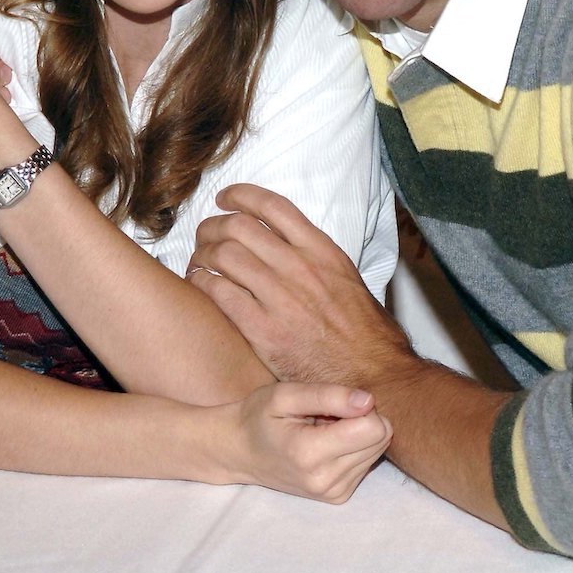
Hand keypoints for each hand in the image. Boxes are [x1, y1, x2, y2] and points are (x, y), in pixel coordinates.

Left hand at [188, 185, 413, 386]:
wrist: (373, 377)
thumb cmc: (367, 334)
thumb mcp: (348, 278)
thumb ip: (315, 257)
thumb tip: (288, 244)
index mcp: (321, 250)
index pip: (272, 206)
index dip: (240, 195)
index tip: (224, 198)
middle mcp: (299, 267)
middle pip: (239, 226)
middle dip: (213, 225)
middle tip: (204, 234)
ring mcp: (280, 298)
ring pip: (224, 255)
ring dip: (203, 254)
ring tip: (198, 261)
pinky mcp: (264, 331)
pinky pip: (220, 293)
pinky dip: (202, 283)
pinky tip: (199, 284)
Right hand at [225, 381, 391, 502]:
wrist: (240, 452)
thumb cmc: (260, 415)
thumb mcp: (286, 394)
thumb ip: (328, 396)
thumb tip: (369, 401)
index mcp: (310, 453)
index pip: (373, 428)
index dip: (359, 405)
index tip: (333, 402)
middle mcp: (326, 480)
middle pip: (380, 438)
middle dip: (360, 418)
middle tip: (326, 415)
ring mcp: (333, 493)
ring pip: (378, 449)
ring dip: (356, 433)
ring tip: (322, 429)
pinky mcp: (338, 497)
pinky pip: (367, 462)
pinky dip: (351, 448)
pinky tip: (325, 443)